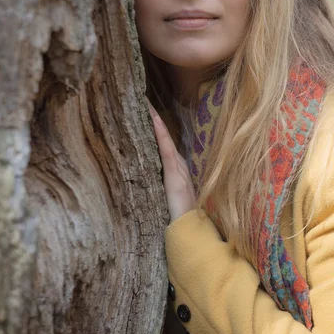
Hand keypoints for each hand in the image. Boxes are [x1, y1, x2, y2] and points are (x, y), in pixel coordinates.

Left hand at [147, 99, 195, 222]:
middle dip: (154, 119)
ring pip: (164, 139)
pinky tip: (154, 119)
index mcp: (176, 173)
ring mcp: (178, 169)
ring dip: (155, 120)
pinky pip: (166, 149)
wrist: (191, 233)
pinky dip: (160, 133)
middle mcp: (179, 167)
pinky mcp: (174, 175)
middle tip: (142, 99)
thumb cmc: (179, 221)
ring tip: (144, 102)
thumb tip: (145, 185)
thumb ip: (162, 191)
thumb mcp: (167, 202)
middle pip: (164, 138)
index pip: (164, 146)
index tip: (145, 111)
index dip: (156, 129)